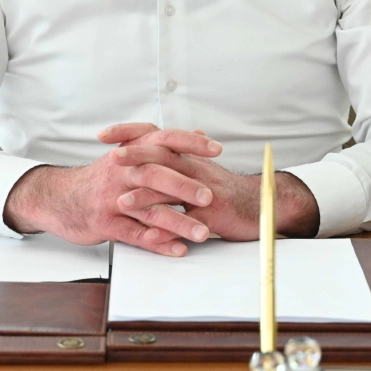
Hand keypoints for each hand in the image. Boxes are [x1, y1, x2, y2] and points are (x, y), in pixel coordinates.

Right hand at [3, 128, 222, 255]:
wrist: (58, 197)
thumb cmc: (100, 178)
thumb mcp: (128, 154)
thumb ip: (163, 146)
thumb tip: (198, 133)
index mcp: (130, 152)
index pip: (163, 140)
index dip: (190, 143)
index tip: (216, 149)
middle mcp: (121, 171)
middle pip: (155, 174)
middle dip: (184, 185)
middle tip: (211, 196)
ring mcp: (112, 198)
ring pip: (148, 209)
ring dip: (178, 222)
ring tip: (203, 232)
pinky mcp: (105, 223)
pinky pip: (135, 234)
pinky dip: (158, 243)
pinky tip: (178, 249)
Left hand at [99, 123, 320, 240]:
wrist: (266, 206)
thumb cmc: (230, 191)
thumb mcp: (206, 168)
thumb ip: (187, 154)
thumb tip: (179, 135)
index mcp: (189, 158)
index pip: (156, 138)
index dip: (130, 133)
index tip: (104, 134)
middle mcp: (196, 169)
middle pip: (163, 157)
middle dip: (135, 156)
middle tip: (111, 158)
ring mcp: (205, 192)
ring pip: (173, 190)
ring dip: (146, 196)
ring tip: (122, 203)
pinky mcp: (215, 215)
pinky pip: (189, 223)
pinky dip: (169, 230)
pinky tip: (152, 237)